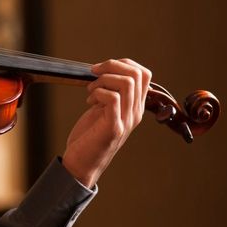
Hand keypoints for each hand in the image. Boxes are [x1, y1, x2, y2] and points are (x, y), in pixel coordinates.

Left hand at [61, 58, 152, 187]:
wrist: (82, 163)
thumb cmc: (89, 136)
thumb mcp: (102, 110)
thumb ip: (109, 93)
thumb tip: (103, 71)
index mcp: (134, 106)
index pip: (144, 74)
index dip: (123, 63)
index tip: (101, 69)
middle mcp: (135, 112)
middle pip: (137, 74)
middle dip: (112, 66)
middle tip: (93, 74)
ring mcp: (126, 120)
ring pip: (127, 83)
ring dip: (103, 80)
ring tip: (90, 90)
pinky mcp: (113, 128)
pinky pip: (113, 98)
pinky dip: (98, 92)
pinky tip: (89, 102)